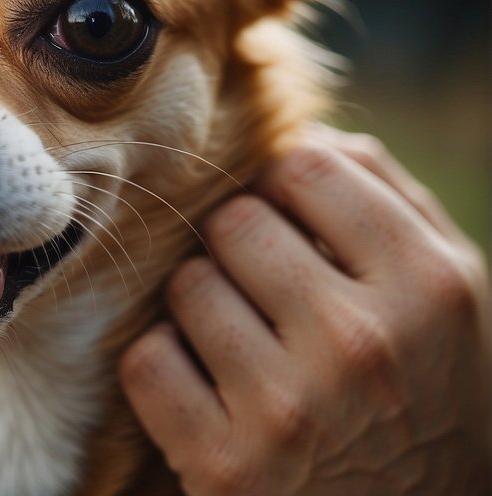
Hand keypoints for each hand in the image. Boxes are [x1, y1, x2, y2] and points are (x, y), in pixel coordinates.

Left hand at [120, 127, 491, 494]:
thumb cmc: (426, 390)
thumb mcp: (447, 293)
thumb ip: (387, 197)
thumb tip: (303, 131)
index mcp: (427, 285)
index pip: (305, 165)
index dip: (284, 189)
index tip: (290, 225)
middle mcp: (360, 342)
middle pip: (233, 221)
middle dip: (240, 249)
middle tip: (267, 295)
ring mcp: (288, 407)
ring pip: (185, 285)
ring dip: (202, 308)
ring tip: (246, 346)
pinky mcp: (225, 465)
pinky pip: (146, 359)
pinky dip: (166, 368)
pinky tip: (208, 390)